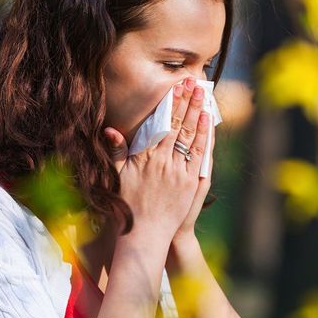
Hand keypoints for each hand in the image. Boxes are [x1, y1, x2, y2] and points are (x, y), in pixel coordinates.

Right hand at [103, 77, 210, 239]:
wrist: (145, 235)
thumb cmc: (128, 206)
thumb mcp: (117, 177)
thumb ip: (116, 152)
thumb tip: (110, 130)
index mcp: (145, 158)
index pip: (161, 124)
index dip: (170, 104)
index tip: (176, 87)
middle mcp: (163, 162)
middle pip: (178, 125)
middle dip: (186, 102)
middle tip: (194, 83)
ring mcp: (179, 172)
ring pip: (190, 136)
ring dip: (197, 114)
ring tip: (203, 95)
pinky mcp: (190, 183)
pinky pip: (199, 155)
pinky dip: (204, 137)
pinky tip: (207, 121)